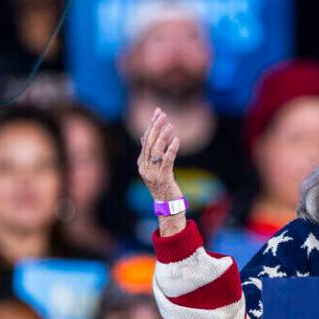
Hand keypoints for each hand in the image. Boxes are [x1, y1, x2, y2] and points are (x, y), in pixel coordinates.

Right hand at [137, 108, 185, 235]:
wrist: (167, 206)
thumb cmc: (163, 186)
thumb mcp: (154, 168)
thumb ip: (150, 153)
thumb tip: (145, 136)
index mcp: (141, 164)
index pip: (145, 140)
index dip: (151, 125)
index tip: (157, 112)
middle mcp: (144, 167)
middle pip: (149, 143)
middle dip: (155, 126)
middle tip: (162, 114)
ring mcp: (152, 173)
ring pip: (156, 150)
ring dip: (163, 135)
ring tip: (169, 124)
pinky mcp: (163, 178)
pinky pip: (166, 160)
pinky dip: (171, 149)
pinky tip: (176, 139)